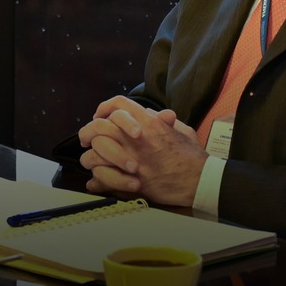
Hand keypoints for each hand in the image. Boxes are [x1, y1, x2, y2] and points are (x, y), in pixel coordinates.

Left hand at [77, 97, 206, 206]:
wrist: (199, 181)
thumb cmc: (192, 157)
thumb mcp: (181, 130)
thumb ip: (162, 121)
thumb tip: (149, 113)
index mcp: (148, 122)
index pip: (118, 104)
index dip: (104, 107)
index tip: (99, 115)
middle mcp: (135, 138)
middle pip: (98, 126)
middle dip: (88, 132)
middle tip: (86, 139)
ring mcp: (130, 159)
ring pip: (94, 153)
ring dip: (90, 157)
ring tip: (92, 161)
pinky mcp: (129, 180)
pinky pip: (101, 177)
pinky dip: (96, 180)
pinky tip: (96, 181)